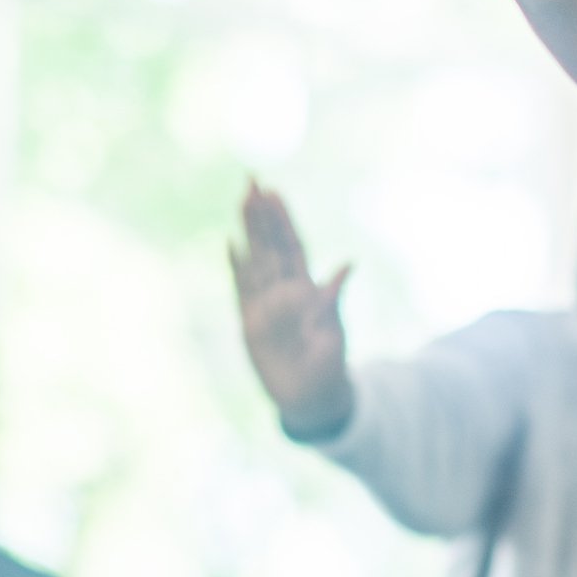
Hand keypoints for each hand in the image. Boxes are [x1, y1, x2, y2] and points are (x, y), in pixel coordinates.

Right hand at [230, 180, 353, 438]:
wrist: (311, 396)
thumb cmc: (327, 366)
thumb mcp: (333, 329)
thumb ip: (332, 297)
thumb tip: (346, 264)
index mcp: (307, 290)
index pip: (292, 246)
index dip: (283, 220)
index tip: (273, 192)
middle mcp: (284, 291)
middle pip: (270, 245)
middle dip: (261, 214)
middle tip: (252, 181)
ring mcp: (265, 304)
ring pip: (254, 259)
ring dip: (249, 231)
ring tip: (242, 201)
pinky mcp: (251, 322)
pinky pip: (241, 288)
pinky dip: (236, 267)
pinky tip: (230, 243)